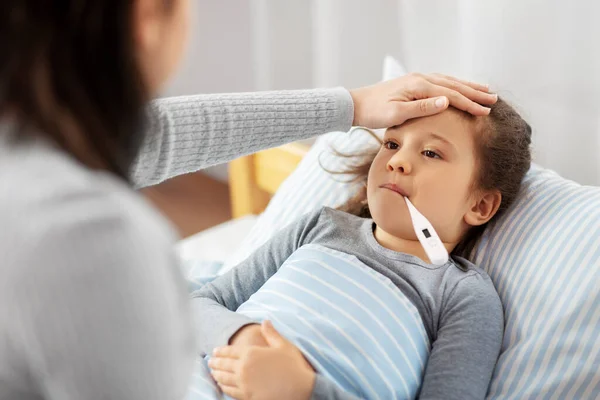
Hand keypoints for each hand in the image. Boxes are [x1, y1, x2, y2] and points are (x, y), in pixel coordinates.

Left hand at [210, 321, 314, 399]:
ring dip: (216, 375)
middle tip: (210, 362)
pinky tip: (222, 385)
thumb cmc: (293, 366)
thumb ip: (271, 333)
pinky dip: (223, 387)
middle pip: (223, 365)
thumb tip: (265, 321)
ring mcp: (244, 384)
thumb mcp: (283, 345)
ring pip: (224, 379)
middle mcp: (244, 368)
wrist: (300, 388)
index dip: (220, 351)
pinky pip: (230, 391)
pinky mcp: (247, 397)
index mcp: (251, 353)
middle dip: (215, 363)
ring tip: (213, 373)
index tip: (214, 351)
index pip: (229, 351)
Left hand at [349, 72, 497, 128]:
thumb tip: (447, 101)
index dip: (470, 103)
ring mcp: (417, 80)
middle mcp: (420, 79)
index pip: (451, 95)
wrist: (356, 105)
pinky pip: (439, 82)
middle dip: (475, 93)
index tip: (485, 111)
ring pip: (448, 82)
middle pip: (454, 85)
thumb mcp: (397, 114)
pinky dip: (453, 86)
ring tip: (484, 90)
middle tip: (494, 99)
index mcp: (419, 86)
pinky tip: (458, 88)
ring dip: (467, 87)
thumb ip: (422, 108)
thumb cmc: (374, 112)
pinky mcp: (413, 84)